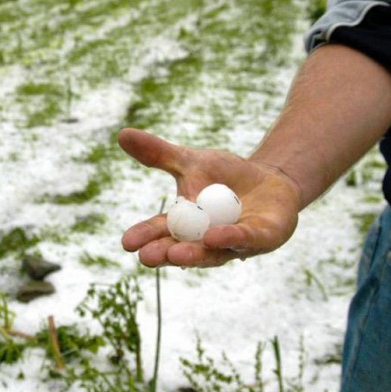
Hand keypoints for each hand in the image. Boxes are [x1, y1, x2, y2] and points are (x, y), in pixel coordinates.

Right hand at [118, 128, 301, 267]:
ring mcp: (233, 244)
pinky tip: (215, 236)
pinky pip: (245, 240)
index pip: (161, 232)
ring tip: (175, 254)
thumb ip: (158, 154)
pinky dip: (230, 238)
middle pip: (182, 250)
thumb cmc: (224, 177)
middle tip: (147, 257)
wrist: (268, 180)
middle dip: (165, 254)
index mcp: (184, 225)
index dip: (144, 238)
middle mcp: (205, 242)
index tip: (126, 243)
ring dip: (193, 254)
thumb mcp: (190, 161)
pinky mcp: (262, 239)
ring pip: (212, 253)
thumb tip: (121, 134)